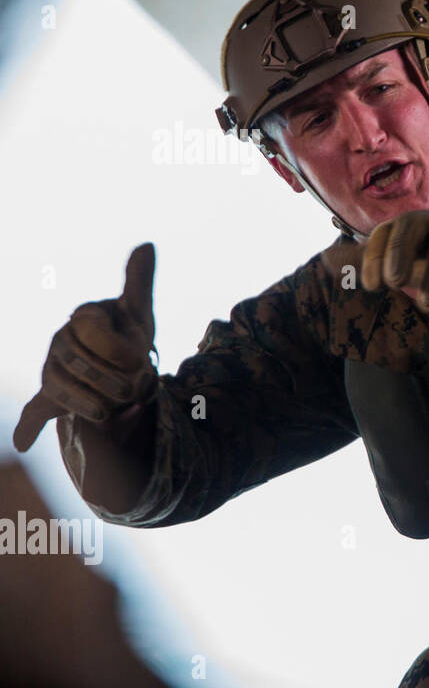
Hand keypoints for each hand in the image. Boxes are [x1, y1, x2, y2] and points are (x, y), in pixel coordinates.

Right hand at [13, 244, 157, 451]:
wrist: (124, 367)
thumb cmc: (130, 334)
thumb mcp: (139, 311)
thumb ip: (139, 281)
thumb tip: (148, 245)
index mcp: (81, 318)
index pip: (92, 331)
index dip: (121, 350)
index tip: (142, 361)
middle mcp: (59, 342)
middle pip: (81, 364)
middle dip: (114, 379)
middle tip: (137, 388)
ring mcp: (51, 370)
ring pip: (64, 390)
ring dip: (95, 403)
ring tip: (117, 407)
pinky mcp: (48, 397)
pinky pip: (33, 412)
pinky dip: (27, 428)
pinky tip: (22, 443)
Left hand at [324, 211, 428, 312]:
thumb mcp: (404, 263)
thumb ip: (369, 261)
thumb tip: (325, 257)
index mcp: (412, 227)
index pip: (387, 230)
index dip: (375, 255)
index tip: (373, 286)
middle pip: (414, 223)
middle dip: (400, 252)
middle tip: (394, 283)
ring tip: (428, 304)